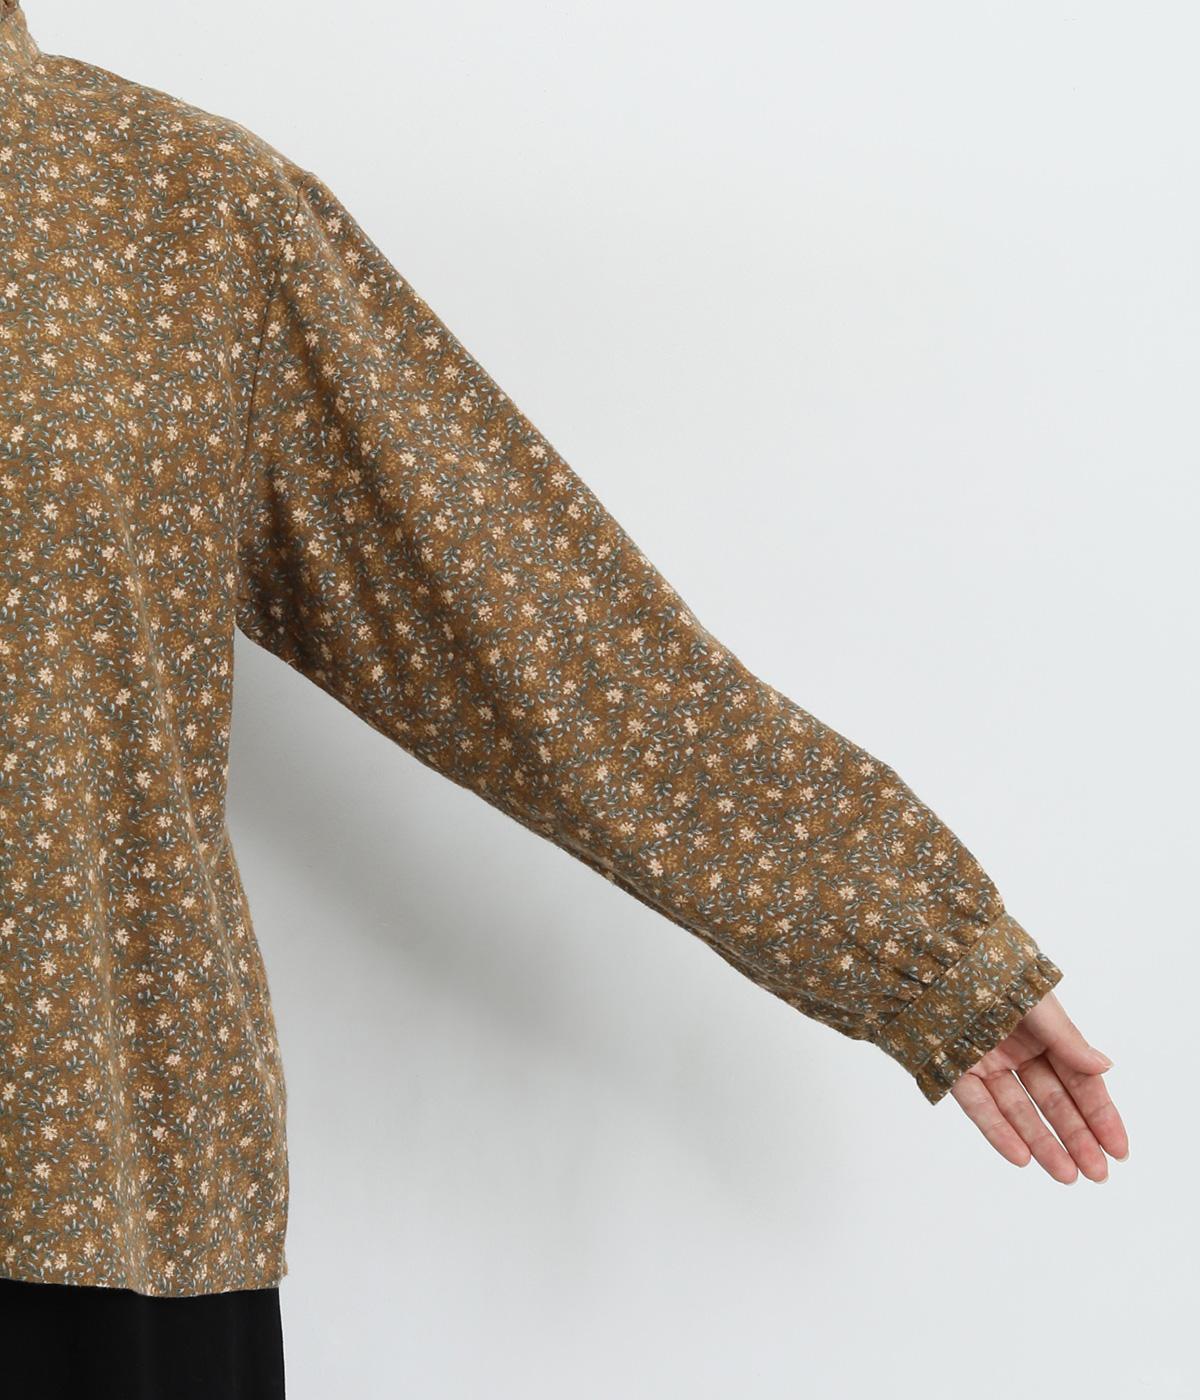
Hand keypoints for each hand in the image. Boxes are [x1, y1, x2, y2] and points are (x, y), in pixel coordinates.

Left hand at [950, 990, 1127, 1181]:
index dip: (1100, 1114)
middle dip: (1077, 1137)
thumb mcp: (1036, 1004)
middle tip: (1097, 1174)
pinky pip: (979, 1105)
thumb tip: (1105, 1066)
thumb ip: (1066, 1038)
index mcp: (1043, 1032)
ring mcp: (986, 1062)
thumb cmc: (990, 971)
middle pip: (1052, 1101)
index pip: (1079, 1081)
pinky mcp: (954, 1069)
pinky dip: (998, 1130)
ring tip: (1066, 1174)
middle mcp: (1017, 1051)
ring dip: (1043, 1142)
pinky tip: (1020, 1156)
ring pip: (1018, 1110)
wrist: (932, 961)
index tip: (1119, 1149)